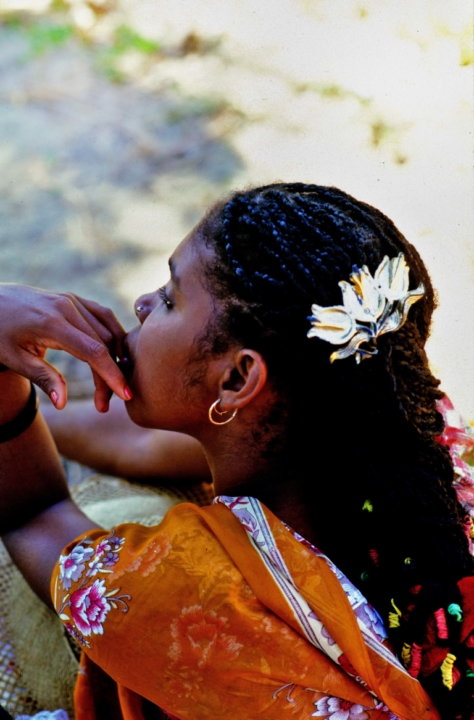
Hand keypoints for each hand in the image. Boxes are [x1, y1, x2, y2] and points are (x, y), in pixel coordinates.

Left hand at [0, 283, 131, 411]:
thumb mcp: (13, 359)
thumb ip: (42, 378)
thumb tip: (63, 403)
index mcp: (52, 323)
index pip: (94, 352)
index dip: (112, 375)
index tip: (125, 395)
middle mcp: (67, 307)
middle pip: (104, 345)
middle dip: (110, 375)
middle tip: (104, 404)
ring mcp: (72, 300)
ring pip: (108, 330)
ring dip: (115, 357)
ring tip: (111, 383)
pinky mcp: (74, 298)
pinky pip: (103, 316)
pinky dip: (113, 335)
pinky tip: (114, 354)